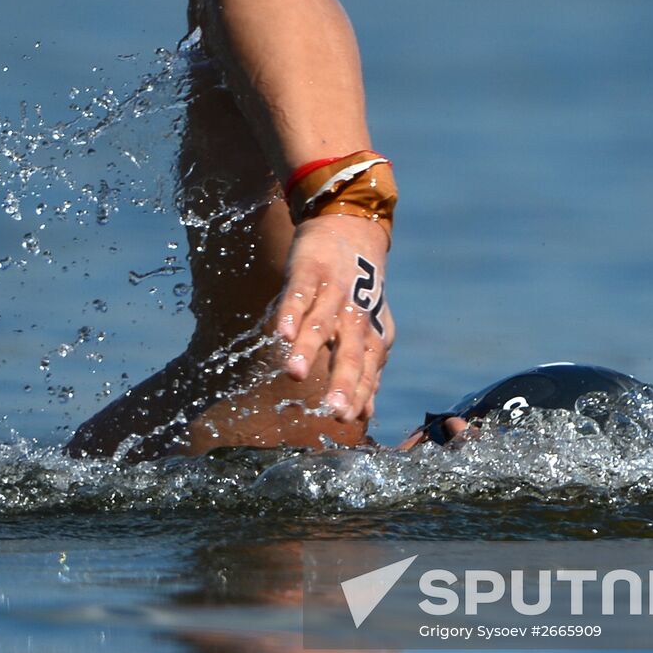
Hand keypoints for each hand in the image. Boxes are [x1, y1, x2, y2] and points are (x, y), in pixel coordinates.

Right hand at [273, 213, 394, 422]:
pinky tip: (280, 333)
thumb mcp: (367, 331)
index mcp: (371, 335)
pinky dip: (291, 312)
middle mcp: (356, 316)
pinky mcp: (311, 270)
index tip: (346, 422)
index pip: (366, 372)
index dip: (358, 395)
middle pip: (349, 353)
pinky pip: (299, 294)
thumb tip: (364, 413)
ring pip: (321, 324)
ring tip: (295, 375)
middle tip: (335, 411)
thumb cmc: (357, 292)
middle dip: (343, 382)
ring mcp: (334, 291)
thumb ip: (365, 371)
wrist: (352, 230)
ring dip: (308, 349)